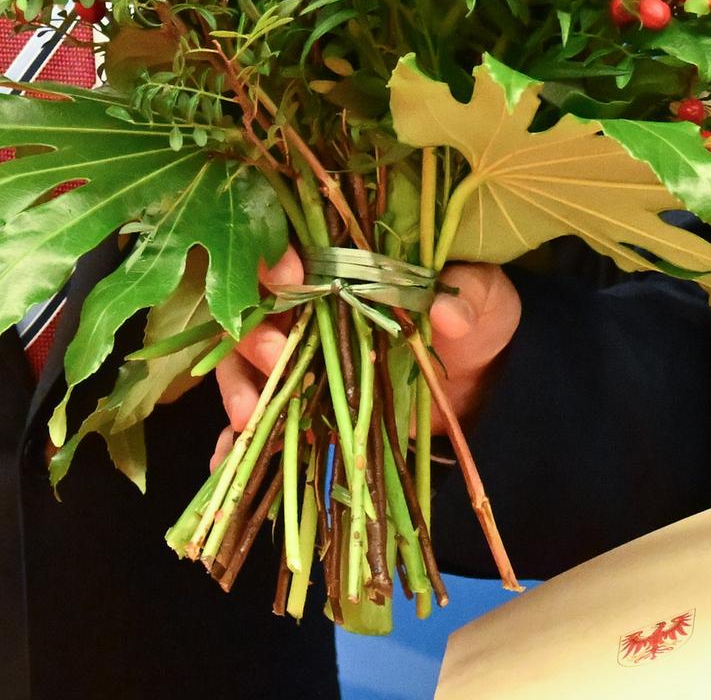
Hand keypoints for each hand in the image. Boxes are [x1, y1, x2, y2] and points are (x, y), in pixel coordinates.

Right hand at [213, 250, 520, 460]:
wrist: (480, 385)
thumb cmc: (477, 321)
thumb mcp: (485, 300)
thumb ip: (468, 297)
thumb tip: (445, 314)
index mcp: (344, 265)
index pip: (293, 249)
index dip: (279, 258)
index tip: (292, 275)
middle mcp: (308, 307)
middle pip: (253, 309)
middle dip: (256, 333)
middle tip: (278, 357)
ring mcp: (298, 360)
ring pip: (242, 364)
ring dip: (239, 387)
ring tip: (250, 418)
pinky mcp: (300, 406)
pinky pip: (255, 423)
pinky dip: (233, 444)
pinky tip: (225, 462)